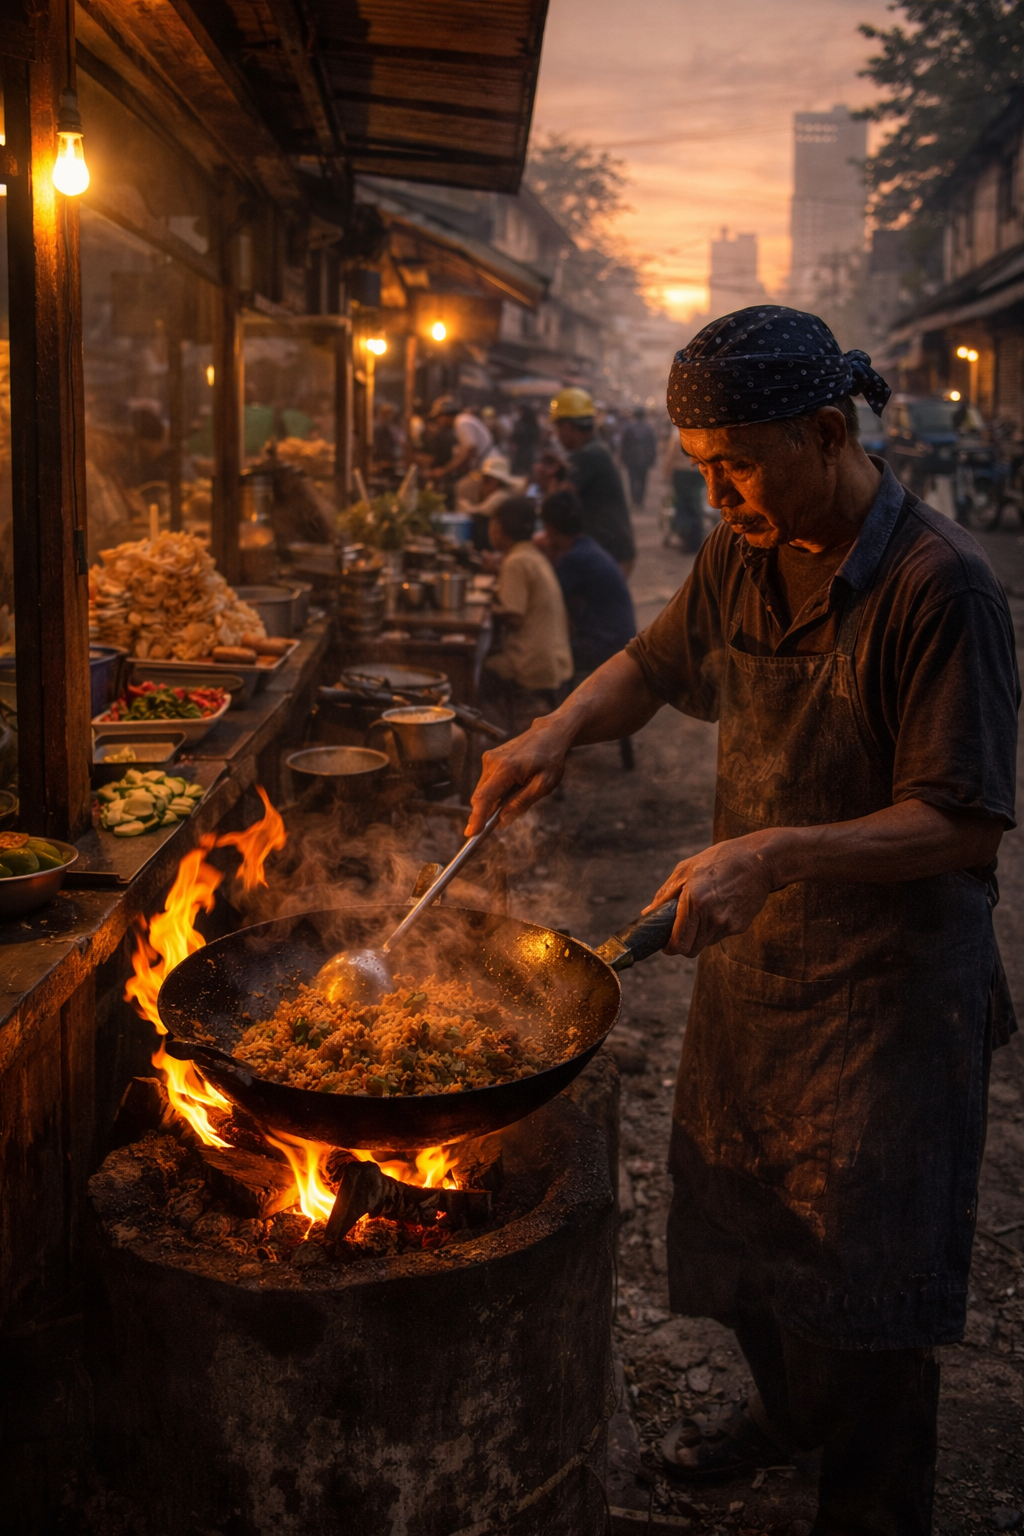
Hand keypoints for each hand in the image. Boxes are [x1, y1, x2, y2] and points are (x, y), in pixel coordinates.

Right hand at [465, 718, 569, 835]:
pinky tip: (515, 783)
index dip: (477, 818)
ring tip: (520, 789)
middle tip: (504, 819)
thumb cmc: (550, 759)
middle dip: (488, 811)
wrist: (549, 735)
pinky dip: (497, 790)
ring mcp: (489, 758)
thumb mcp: (543, 785)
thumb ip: (521, 803)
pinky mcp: (489, 758)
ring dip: (496, 799)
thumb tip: (502, 821)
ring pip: (484, 791)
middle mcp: (492, 762)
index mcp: (506, 768)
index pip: (484, 798)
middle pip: (481, 797)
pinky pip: (488, 783)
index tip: (471, 833)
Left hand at [643, 837, 774, 955]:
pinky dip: (714, 927)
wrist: (759, 861)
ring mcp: (727, 923)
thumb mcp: (686, 869)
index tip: (666, 944)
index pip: (678, 943)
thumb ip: (665, 895)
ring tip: (704, 910)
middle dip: (682, 944)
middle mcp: (711, 916)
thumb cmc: (719, 860)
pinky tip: (720, 906)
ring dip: (698, 934)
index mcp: (693, 901)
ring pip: (704, 943)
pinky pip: (720, 935)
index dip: (669, 947)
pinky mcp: (740, 926)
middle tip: (680, 930)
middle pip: (690, 950)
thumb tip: (648, 913)